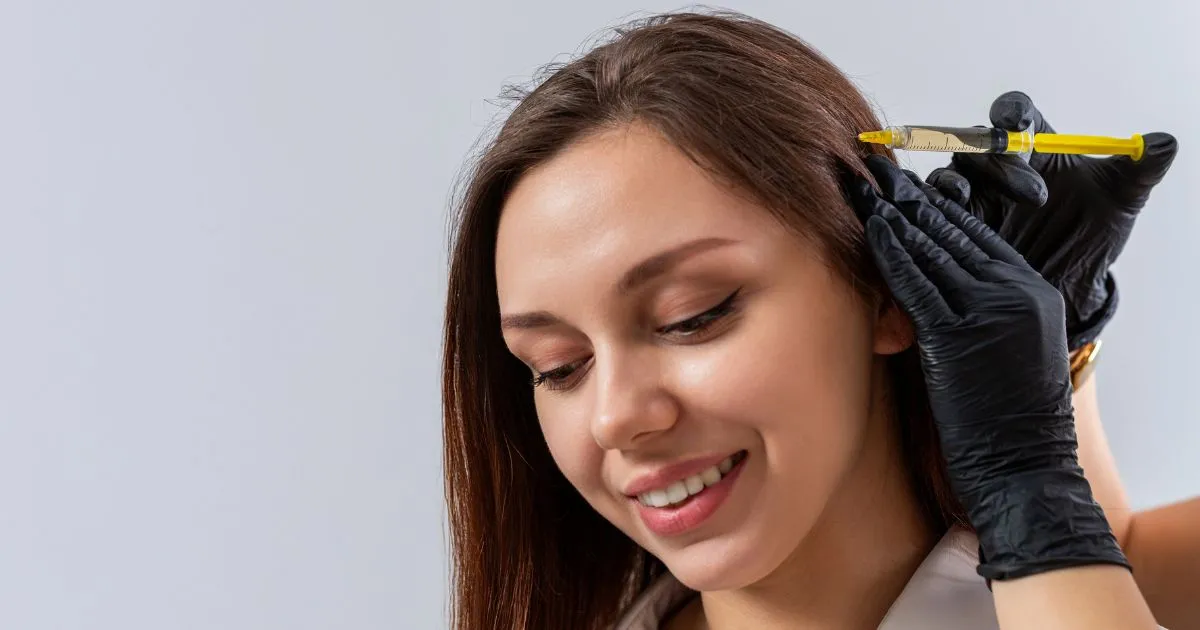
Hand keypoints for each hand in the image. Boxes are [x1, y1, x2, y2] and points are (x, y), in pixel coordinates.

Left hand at [848, 155, 1128, 579]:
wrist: (1026, 469)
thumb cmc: (1008, 423)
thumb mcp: (1004, 352)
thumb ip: (978, 312)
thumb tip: (928, 289)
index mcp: (1030, 291)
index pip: (975, 234)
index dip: (934, 207)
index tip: (901, 184)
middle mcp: (1015, 292)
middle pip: (952, 231)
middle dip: (908, 198)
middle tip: (873, 167)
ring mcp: (990, 311)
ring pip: (934, 249)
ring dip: (892, 215)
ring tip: (861, 186)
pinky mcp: (961, 336)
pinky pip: (918, 283)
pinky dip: (891, 253)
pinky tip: (869, 228)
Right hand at [925, 91, 1177, 348]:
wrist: (1067, 281)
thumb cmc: (1091, 233)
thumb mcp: (1122, 200)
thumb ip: (1141, 169)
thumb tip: (1165, 142)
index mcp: (1033, 145)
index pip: (1014, 113)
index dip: (1013, 114)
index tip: (1023, 127)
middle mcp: (996, 163)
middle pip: (978, 142)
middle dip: (1000, 163)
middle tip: (1035, 195)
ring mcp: (971, 193)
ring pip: (950, 173)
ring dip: (959, 185)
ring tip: (975, 204)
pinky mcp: (951, 223)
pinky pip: (929, 208)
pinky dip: (932, 208)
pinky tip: (948, 220)